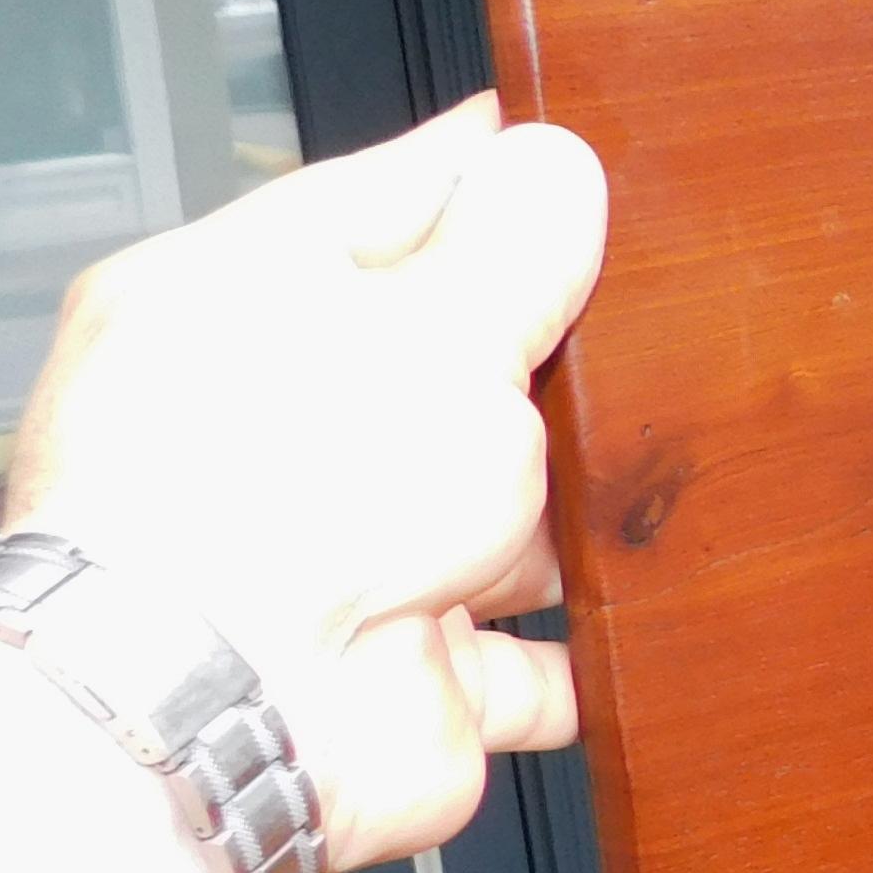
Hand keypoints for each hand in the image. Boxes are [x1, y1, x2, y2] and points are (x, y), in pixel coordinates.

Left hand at [1, 97, 609, 871]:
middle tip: (631, 334)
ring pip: (474, 522)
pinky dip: (564, 663)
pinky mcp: (395, 682)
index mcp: (239, 303)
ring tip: (643, 481)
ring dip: (554, 520)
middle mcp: (270, 434)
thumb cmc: (275, 495)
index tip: (561, 162)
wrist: (229, 709)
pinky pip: (506, 670)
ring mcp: (332, 565)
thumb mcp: (439, 319)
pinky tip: (633, 633)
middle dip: (535, 366)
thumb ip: (513, 241)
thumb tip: (550, 167)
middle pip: (434, 370)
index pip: (376, 206)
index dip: (482, 184)